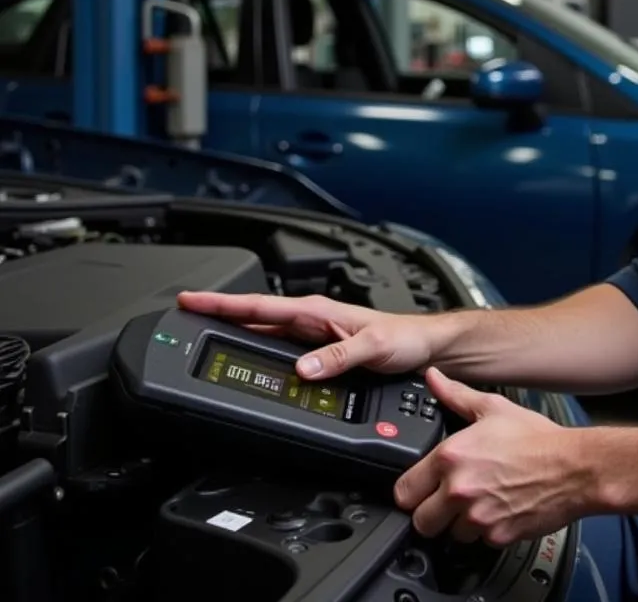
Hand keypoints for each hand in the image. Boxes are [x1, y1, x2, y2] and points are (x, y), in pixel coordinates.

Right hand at [177, 291, 435, 378]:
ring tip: (202, 332)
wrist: (425, 347)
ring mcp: (312, 334)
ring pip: (263, 329)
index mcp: (317, 312)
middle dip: (217, 313)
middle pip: (253, 315)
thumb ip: (338, 357)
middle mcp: (311, 319)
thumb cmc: (405, 339)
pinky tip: (246, 354)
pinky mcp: (319, 350)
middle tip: (182, 315)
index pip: (259, 304)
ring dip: (234, 329)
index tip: (190, 299)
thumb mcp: (373, 347)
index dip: (222, 303)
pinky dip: (256, 346)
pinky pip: (279, 346)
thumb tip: (302, 368)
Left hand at [394, 368, 588, 547]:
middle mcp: (459, 490)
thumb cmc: (537, 438)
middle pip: (420, 522)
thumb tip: (434, 378)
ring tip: (478, 503)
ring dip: (459, 524)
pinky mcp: (497, 536)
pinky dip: (486, 531)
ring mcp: (478, 517)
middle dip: (431, 513)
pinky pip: (479, 542)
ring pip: (450, 535)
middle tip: (445, 502)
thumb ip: (456, 395)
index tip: (420, 489)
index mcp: (451, 457)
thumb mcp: (493, 408)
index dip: (411, 490)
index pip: (404, 491)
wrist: (574, 467)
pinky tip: (499, 510)